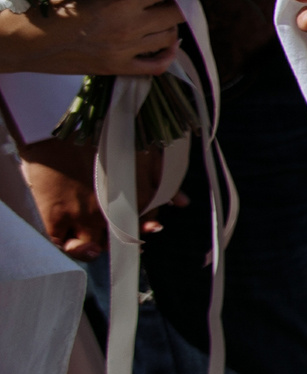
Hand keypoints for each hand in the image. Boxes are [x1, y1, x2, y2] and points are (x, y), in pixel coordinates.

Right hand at [0, 0, 187, 75]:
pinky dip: (167, 55)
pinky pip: (157, 66)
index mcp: (120, 1)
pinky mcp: (118, 68)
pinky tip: (168, 45)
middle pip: (175, 13)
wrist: (24, 42)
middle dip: (180, 3)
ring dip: (172, 26)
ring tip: (166, 17)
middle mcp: (129, 26)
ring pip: (169, 37)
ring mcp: (126, 50)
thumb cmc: (48, 8)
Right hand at [17, 136, 178, 259]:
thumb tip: (182, 203)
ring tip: (96, 241)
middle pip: (122, 238)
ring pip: (95, 246)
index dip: (144, 222)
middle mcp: (115, 211)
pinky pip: (64, 243)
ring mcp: (85, 215)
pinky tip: (76, 242)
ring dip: (97, 246)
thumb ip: (163, 179)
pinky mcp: (57, 215)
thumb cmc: (102, 134)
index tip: (141, 223)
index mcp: (139, 196)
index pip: (147, 221)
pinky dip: (71, 246)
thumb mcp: (142, 152)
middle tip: (114, 228)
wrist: (59, 126)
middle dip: (122, 236)